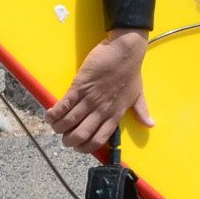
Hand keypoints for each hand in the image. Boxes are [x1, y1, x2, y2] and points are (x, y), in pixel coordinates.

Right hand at [46, 28, 151, 154]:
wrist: (125, 51)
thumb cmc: (131, 71)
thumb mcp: (138, 94)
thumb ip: (141, 111)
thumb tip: (150, 124)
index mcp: (115, 114)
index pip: (98, 139)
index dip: (85, 147)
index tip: (78, 147)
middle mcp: (101, 110)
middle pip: (81, 134)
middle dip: (69, 140)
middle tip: (64, 138)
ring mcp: (90, 98)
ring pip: (70, 120)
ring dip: (59, 127)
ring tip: (54, 126)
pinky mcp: (80, 85)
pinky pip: (65, 104)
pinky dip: (55, 112)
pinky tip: (49, 115)